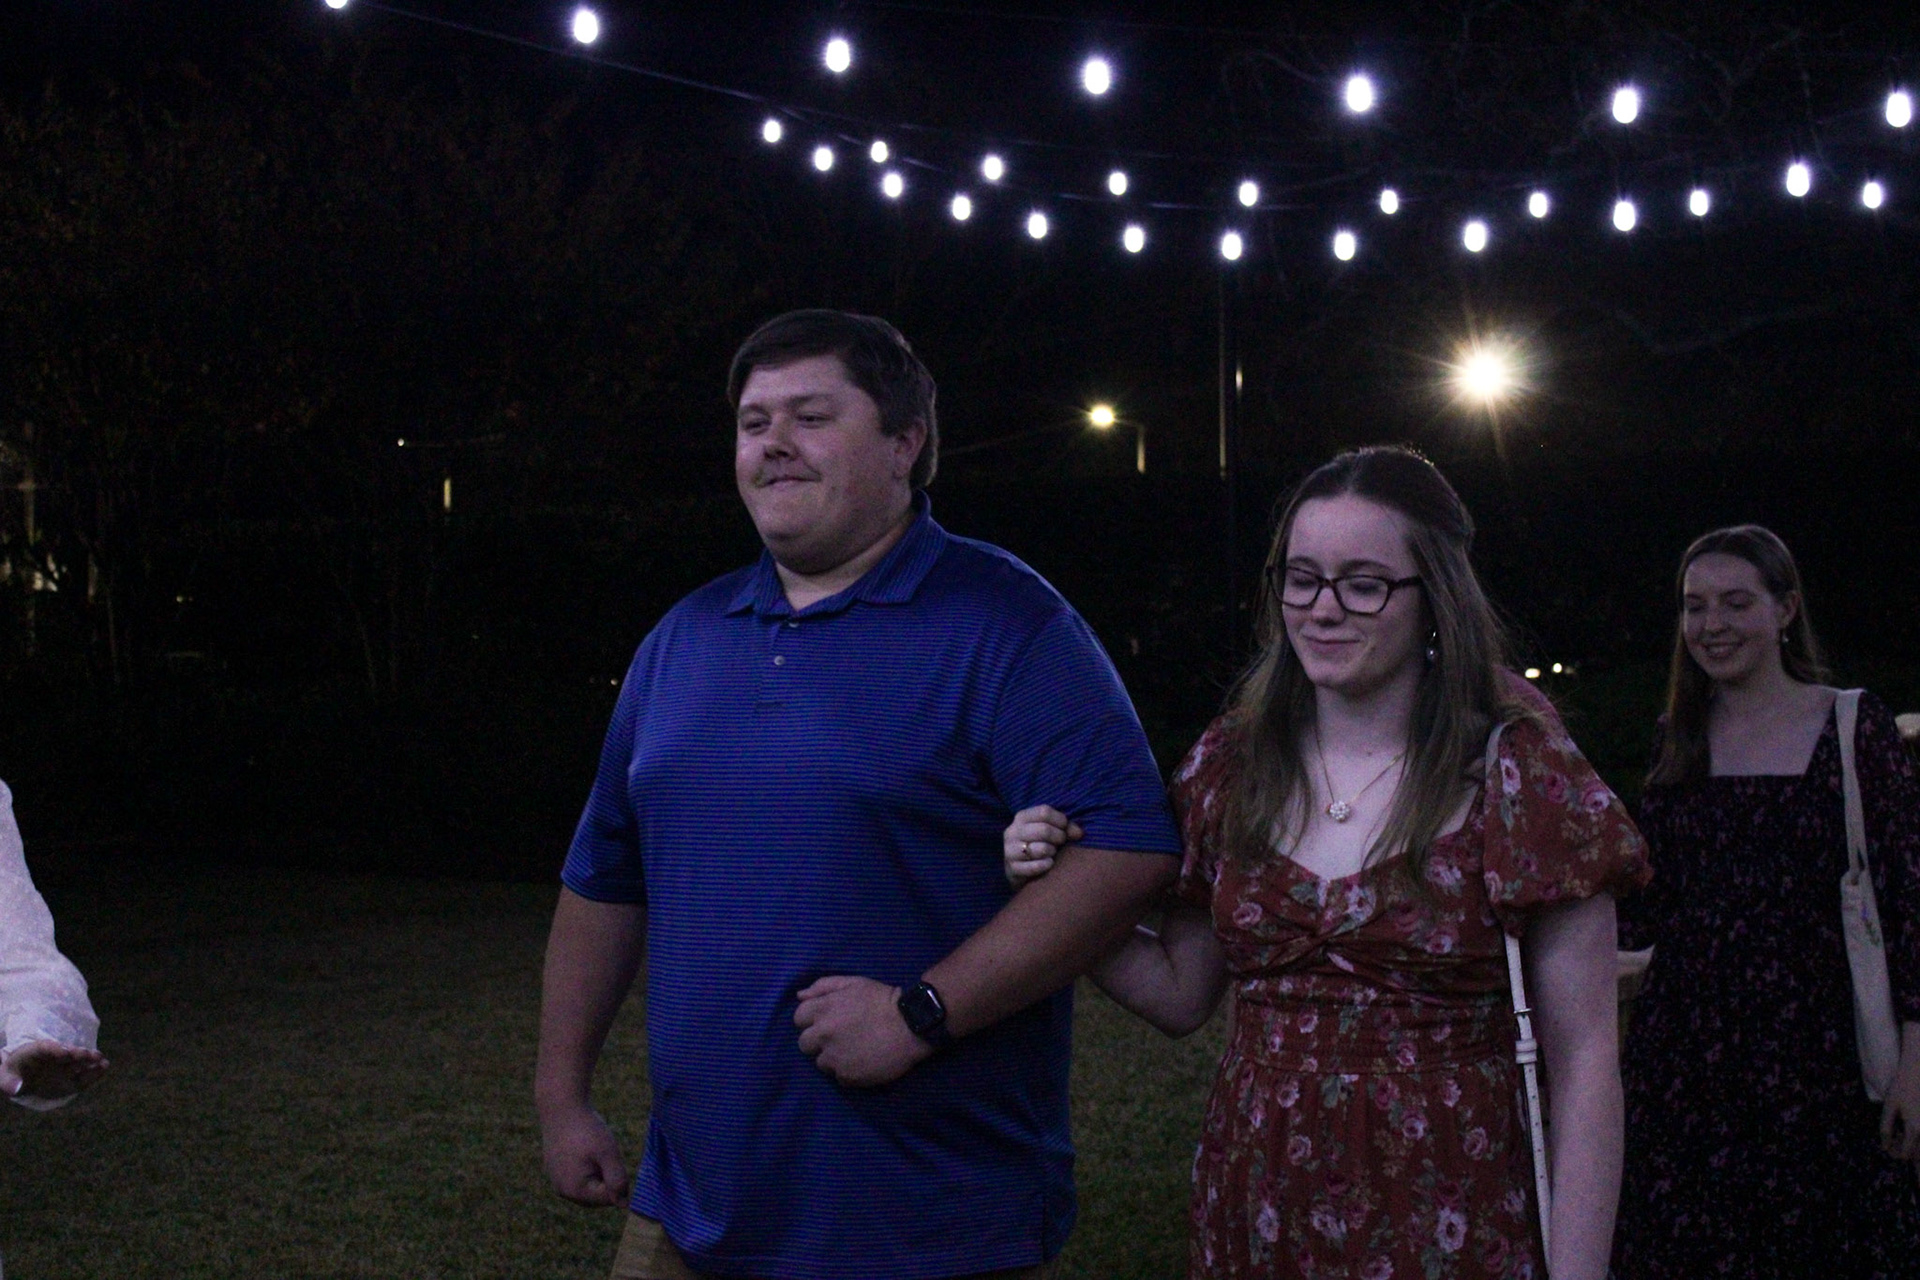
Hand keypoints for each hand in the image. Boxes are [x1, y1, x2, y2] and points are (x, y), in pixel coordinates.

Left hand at [1, 1040, 108, 1102]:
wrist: (23, 1076)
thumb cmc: (13, 1074)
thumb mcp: (5, 1077)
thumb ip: (8, 1082)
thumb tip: (16, 1089)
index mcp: (35, 1052)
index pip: (45, 1048)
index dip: (55, 1049)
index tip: (64, 1052)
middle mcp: (54, 1057)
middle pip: (67, 1053)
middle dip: (77, 1053)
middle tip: (87, 1054)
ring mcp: (65, 1067)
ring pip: (79, 1062)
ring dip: (90, 1061)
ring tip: (102, 1061)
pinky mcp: (71, 1079)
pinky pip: (84, 1076)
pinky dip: (94, 1072)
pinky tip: (104, 1068)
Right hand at [539, 1101, 628, 1206]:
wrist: (561, 1107)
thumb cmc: (586, 1129)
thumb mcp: (608, 1153)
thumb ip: (617, 1180)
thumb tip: (623, 1205)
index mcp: (574, 1190)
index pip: (609, 1199)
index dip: (618, 1179)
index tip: (611, 1157)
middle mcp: (562, 1191)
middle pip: (598, 1195)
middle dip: (607, 1177)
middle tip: (602, 1152)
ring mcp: (557, 1181)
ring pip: (590, 1185)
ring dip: (598, 1171)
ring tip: (593, 1149)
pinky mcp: (555, 1171)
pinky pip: (579, 1176)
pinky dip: (588, 1166)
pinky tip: (585, 1148)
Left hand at [794, 975, 931, 1086]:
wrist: (911, 1026)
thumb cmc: (882, 1000)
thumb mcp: (854, 983)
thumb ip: (823, 986)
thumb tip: (800, 996)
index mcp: (823, 1010)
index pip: (798, 1019)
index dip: (812, 1019)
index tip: (828, 1020)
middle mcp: (823, 1035)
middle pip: (804, 1044)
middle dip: (818, 1040)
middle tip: (840, 1036)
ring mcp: (834, 1058)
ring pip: (820, 1062)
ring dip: (832, 1057)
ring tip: (854, 1049)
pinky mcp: (847, 1076)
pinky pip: (838, 1076)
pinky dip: (848, 1070)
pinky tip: (863, 1061)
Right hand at [1003, 805, 1080, 886]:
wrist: (1019, 869)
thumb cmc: (1038, 844)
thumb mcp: (1049, 831)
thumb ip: (1066, 828)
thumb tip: (1079, 833)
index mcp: (1022, 817)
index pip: (1044, 812)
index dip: (1060, 820)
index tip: (1065, 828)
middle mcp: (1013, 831)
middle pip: (1044, 830)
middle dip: (1059, 837)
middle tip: (1061, 843)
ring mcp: (1010, 850)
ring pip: (1040, 849)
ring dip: (1052, 852)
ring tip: (1052, 853)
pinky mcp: (1012, 869)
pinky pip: (1035, 867)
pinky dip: (1046, 865)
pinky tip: (1049, 864)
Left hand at [1881, 1033, 1919, 1161]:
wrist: (1919, 1070)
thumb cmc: (1902, 1086)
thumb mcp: (1890, 1106)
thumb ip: (1886, 1128)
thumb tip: (1886, 1147)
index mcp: (1915, 1129)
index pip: (1907, 1154)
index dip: (1896, 1154)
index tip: (1890, 1147)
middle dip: (1909, 1153)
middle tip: (1899, 1141)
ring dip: (1917, 1147)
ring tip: (1907, 1136)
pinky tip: (1914, 1128)